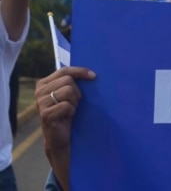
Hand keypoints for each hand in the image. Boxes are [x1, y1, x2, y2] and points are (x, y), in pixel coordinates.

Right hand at [35, 67, 94, 188]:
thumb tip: (91, 72)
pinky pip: (67, 105)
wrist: (60, 137)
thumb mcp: (69, 95)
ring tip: (70, 110)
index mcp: (44, 83)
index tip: (94, 75)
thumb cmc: (67, 113)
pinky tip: (67, 117)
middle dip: (77, 92)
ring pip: (68, 91)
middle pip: (68, 80)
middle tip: (74, 103)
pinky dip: (72, 111)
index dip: (80, 71)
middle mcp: (39, 91)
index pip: (64, 70)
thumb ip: (72, 82)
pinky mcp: (45, 114)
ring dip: (74, 102)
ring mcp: (41, 102)